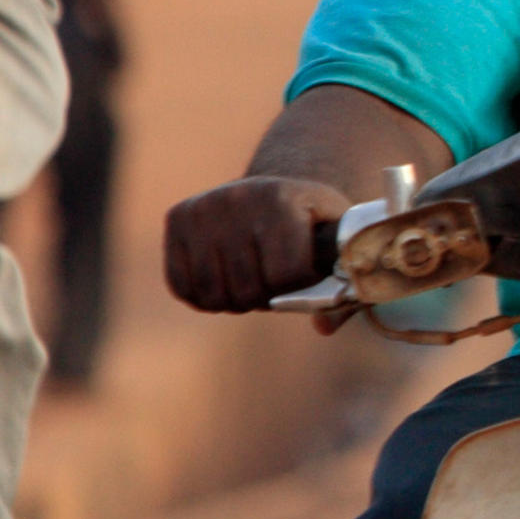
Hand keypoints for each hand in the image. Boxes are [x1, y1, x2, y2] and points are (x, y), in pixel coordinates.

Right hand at [165, 174, 354, 311]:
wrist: (278, 191)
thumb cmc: (315, 224)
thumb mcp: (338, 243)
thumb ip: (343, 285)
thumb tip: (323, 327)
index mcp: (282, 198)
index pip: (287, 275)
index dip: (300, 287)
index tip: (308, 274)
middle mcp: (236, 197)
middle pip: (248, 289)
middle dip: (267, 298)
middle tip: (277, 283)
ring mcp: (201, 207)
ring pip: (213, 293)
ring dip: (236, 301)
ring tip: (253, 283)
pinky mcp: (176, 218)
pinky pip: (183, 286)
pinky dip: (205, 299)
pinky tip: (226, 283)